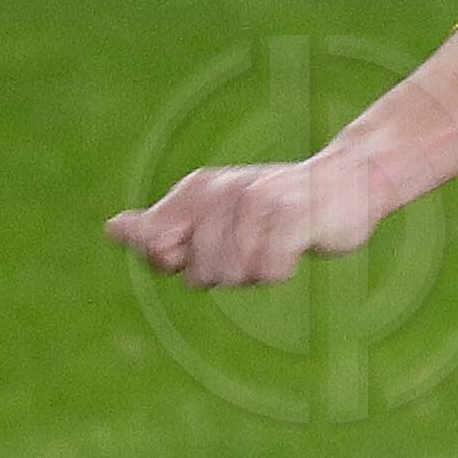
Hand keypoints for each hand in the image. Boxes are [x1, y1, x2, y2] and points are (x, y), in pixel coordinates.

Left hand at [105, 156, 377, 286]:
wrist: (346, 181)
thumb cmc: (276, 207)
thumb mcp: (215, 215)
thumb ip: (164, 228)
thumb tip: (111, 230)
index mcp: (196, 190)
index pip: (154, 246)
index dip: (176, 263)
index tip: (204, 252)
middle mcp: (220, 192)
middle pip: (199, 274)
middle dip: (227, 276)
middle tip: (255, 248)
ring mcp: (254, 203)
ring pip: (233, 274)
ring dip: (257, 274)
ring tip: (275, 246)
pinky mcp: (289, 216)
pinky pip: (269, 271)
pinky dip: (281, 270)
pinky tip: (294, 248)